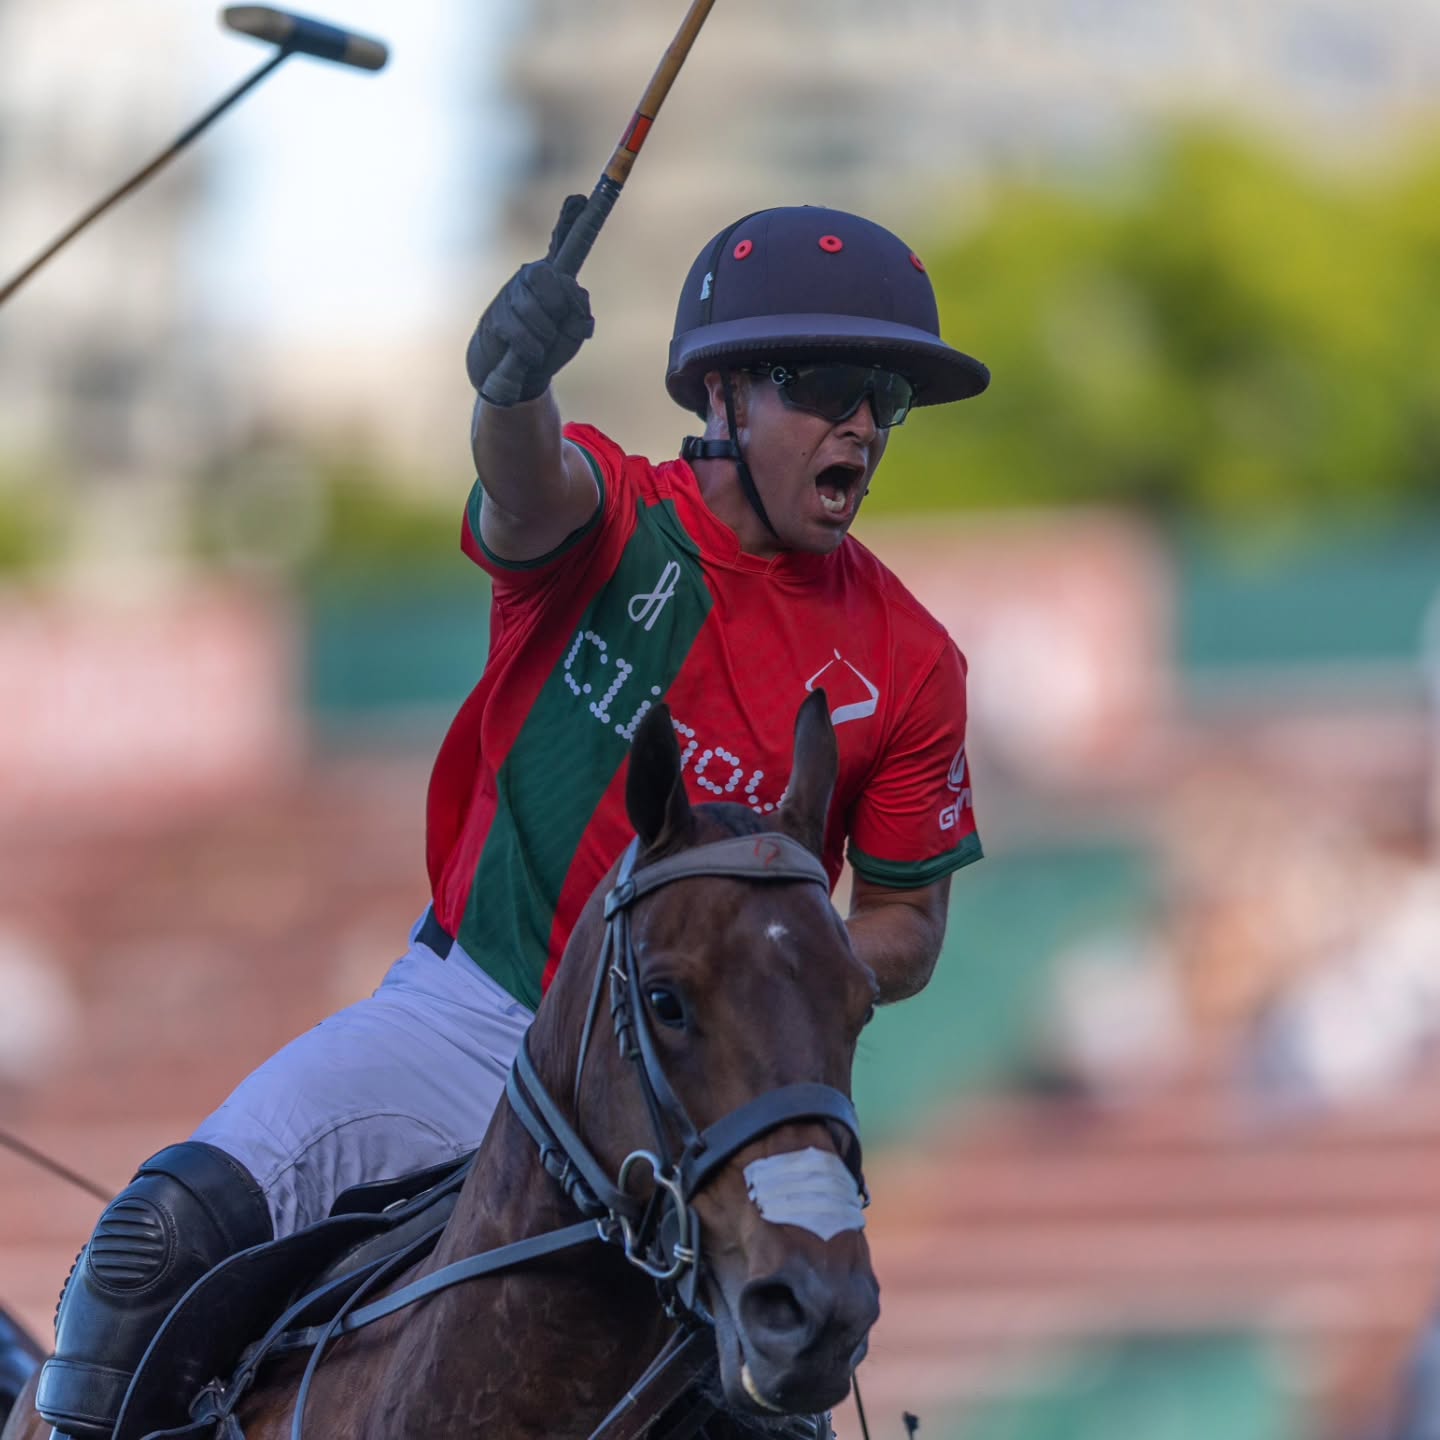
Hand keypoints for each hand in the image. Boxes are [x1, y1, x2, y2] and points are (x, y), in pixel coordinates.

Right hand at [466, 194, 594, 404]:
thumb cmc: (548, 346)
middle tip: (555, 324)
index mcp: (554, 277)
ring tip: (542, 344)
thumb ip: (580, 310)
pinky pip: (522, 332)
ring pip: (536, 309)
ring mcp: (512, 295)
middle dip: (558, 305)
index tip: (579, 197)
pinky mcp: (497, 317)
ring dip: (545, 335)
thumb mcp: (574, 330)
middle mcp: (532, 277)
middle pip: (549, 277)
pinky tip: (531, 354)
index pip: (562, 242)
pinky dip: (532, 349)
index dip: (570, 220)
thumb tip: (572, 290)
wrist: (516, 373)